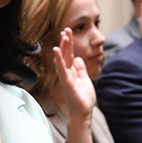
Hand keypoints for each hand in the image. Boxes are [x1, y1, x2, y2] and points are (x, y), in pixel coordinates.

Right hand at [52, 28, 96, 142]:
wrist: (83, 113)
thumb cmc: (83, 98)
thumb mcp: (85, 80)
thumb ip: (81, 69)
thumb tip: (78, 59)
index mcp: (72, 72)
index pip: (69, 54)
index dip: (69, 44)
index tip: (67, 32)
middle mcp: (67, 73)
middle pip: (66, 54)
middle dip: (66, 42)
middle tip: (66, 29)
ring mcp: (66, 78)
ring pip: (63, 59)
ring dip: (63, 47)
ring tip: (63, 36)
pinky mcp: (67, 83)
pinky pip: (62, 69)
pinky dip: (59, 59)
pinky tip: (56, 50)